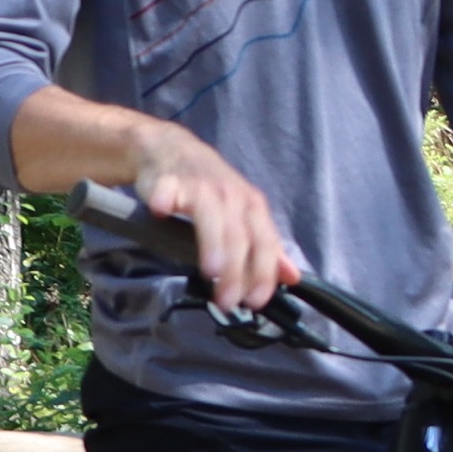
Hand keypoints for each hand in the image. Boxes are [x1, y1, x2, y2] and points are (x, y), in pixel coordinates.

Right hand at [125, 123, 303, 313]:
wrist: (175, 150)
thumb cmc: (212, 189)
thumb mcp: (245, 215)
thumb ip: (266, 246)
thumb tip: (292, 277)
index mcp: (251, 206)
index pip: (265, 242)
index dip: (264, 272)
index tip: (256, 301)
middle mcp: (230, 195)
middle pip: (237, 235)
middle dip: (236, 270)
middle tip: (228, 300)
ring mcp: (199, 186)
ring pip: (209, 214)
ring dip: (212, 242)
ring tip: (211, 270)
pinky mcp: (168, 179)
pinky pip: (167, 188)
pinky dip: (164, 198)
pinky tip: (160, 211)